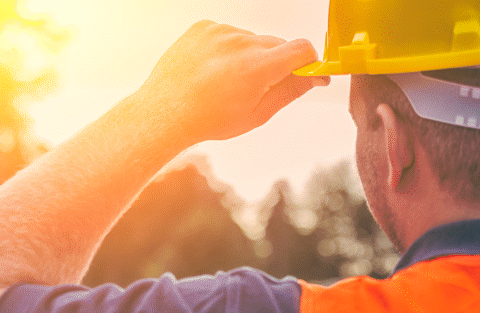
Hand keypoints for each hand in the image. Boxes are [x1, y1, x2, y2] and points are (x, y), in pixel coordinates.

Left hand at [131, 21, 328, 144]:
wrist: (165, 112)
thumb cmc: (207, 119)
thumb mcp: (256, 114)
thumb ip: (289, 92)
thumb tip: (314, 77)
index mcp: (258, 67)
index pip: (302, 49)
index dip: (308, 61)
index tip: (306, 72)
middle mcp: (241, 43)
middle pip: (276, 44)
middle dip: (275, 63)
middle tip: (255, 87)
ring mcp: (220, 32)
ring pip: (250, 39)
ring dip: (247, 56)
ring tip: (224, 81)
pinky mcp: (204, 27)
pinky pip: (227, 33)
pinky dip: (225, 49)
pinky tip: (210, 70)